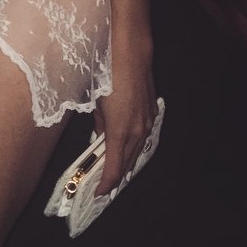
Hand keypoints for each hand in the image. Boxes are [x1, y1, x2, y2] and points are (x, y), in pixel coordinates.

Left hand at [92, 46, 156, 195]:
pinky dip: (134, 146)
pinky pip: (143, 137)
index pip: (114, 168)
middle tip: (105, 186)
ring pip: (137, 151)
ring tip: (115, 170)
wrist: (130, 54)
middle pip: (128, 163)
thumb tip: (100, 137)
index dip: (106, 183)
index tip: (98, 192)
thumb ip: (98, 124)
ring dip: (127, 161)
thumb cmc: (106, 74)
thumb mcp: (95, 101)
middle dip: (116, 176)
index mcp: (120, 131)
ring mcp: (147, 123)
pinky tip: (127, 147)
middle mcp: (137, 132)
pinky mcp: (151, 113)